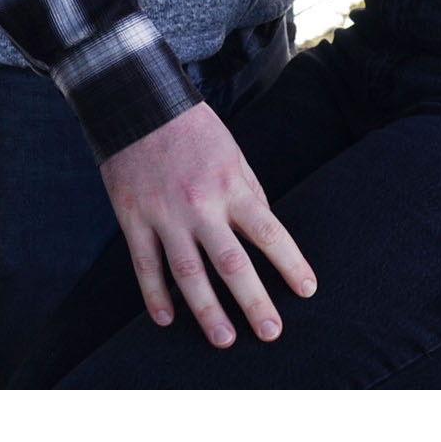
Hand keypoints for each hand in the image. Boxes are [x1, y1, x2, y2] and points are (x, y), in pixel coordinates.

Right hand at [98, 102, 316, 346]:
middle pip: (231, 262)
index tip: (307, 291)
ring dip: (207, 310)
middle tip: (271, 332)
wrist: (139, 101)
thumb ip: (249, 193)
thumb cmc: (193, 129)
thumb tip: (265, 233)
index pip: (269, 232)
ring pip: (188, 273)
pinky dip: (155, 295)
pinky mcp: (133, 217)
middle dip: (254, 300)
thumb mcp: (233, 153)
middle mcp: (200, 204)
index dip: (290, 264)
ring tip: (225, 339)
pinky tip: (167, 320)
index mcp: (231, 185)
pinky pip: (145, 264)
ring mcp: (164, 214)